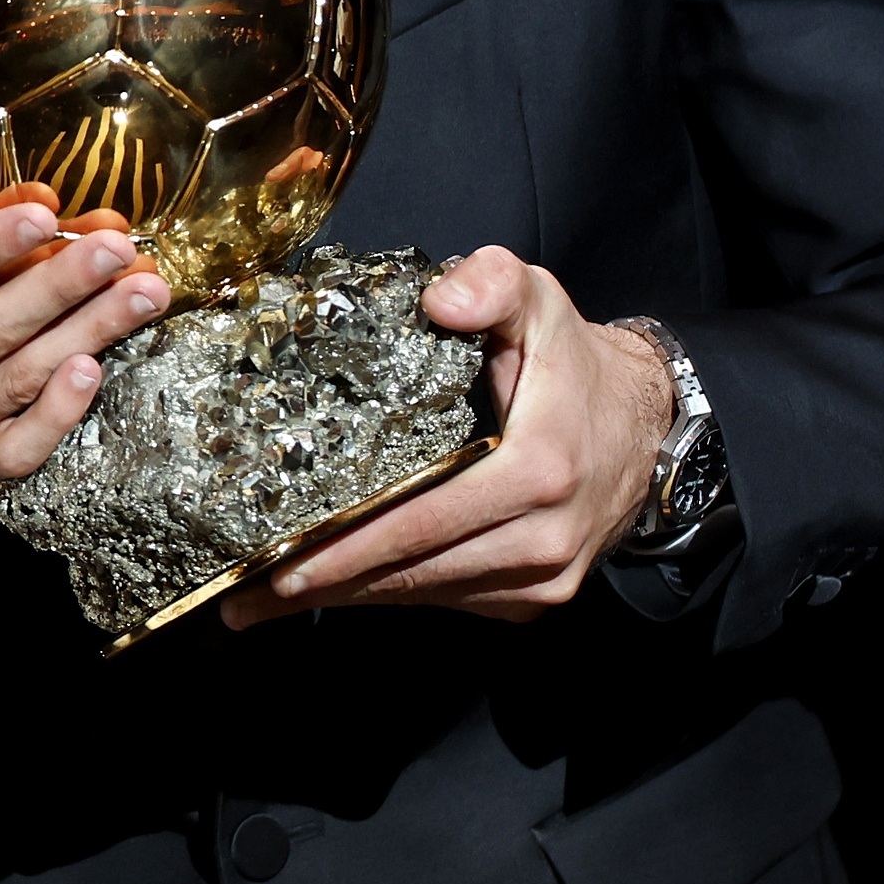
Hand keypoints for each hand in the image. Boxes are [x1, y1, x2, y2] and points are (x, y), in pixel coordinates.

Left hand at [224, 247, 670, 627]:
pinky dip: (390, 594)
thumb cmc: (569, 360)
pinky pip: (449, 599)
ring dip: (348, 599)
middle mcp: (544, 536)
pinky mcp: (535, 596)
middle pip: (416, 570)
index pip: (426, 518)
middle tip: (241, 594)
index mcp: (540, 468)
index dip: (352, 547)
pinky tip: (334, 587)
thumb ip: (490, 282)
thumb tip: (441, 301)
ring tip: (262, 600)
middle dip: (327, 584)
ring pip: (427, 593)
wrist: (642, 424)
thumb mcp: (538, 299)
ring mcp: (542, 577)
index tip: (282, 562)